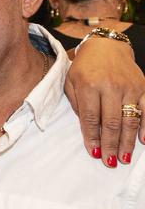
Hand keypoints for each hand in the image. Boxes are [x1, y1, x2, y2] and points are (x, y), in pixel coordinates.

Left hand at [65, 37, 144, 167]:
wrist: (106, 46)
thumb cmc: (84, 67)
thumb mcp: (70, 81)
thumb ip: (76, 104)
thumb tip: (87, 129)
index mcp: (89, 85)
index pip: (91, 118)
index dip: (93, 137)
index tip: (94, 153)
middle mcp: (111, 86)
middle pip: (112, 122)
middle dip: (111, 144)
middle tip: (110, 161)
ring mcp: (130, 87)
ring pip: (130, 119)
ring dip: (128, 141)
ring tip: (124, 158)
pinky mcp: (143, 87)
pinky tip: (144, 141)